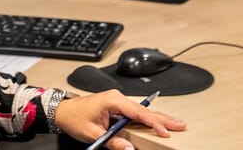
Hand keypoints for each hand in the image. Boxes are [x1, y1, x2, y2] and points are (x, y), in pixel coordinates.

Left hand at [53, 89, 185, 149]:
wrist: (62, 111)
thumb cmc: (74, 117)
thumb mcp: (93, 133)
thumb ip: (113, 142)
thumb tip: (129, 149)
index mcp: (112, 100)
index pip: (138, 112)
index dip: (153, 123)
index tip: (164, 132)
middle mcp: (116, 98)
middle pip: (144, 109)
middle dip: (163, 118)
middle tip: (180, 124)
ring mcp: (117, 101)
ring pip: (141, 111)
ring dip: (157, 118)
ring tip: (174, 123)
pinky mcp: (116, 106)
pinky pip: (135, 113)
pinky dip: (147, 118)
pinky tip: (157, 123)